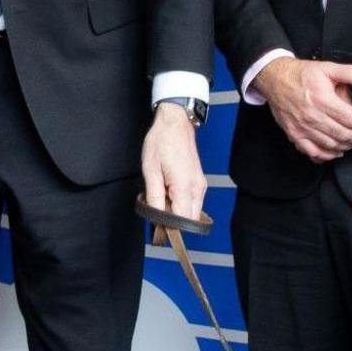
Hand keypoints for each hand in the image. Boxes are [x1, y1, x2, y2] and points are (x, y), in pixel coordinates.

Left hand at [141, 104, 206, 219]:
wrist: (174, 124)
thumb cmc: (161, 142)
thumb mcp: (150, 170)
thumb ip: (154, 197)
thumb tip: (156, 216)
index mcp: (184, 186)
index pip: (182, 220)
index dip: (169, 226)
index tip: (157, 224)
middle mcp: (197, 188)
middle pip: (189, 219)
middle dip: (174, 220)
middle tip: (157, 209)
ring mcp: (201, 185)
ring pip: (192, 212)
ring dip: (178, 211)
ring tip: (162, 196)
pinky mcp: (200, 182)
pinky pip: (193, 202)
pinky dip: (182, 203)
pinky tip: (169, 192)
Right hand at [253, 57, 351, 162]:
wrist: (274, 79)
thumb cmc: (300, 74)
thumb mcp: (326, 67)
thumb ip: (349, 72)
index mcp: (323, 100)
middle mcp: (313, 117)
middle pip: (344, 135)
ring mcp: (302, 128)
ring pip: (332, 146)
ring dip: (348, 145)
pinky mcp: (294, 134)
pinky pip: (313, 152)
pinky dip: (327, 156)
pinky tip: (336, 151)